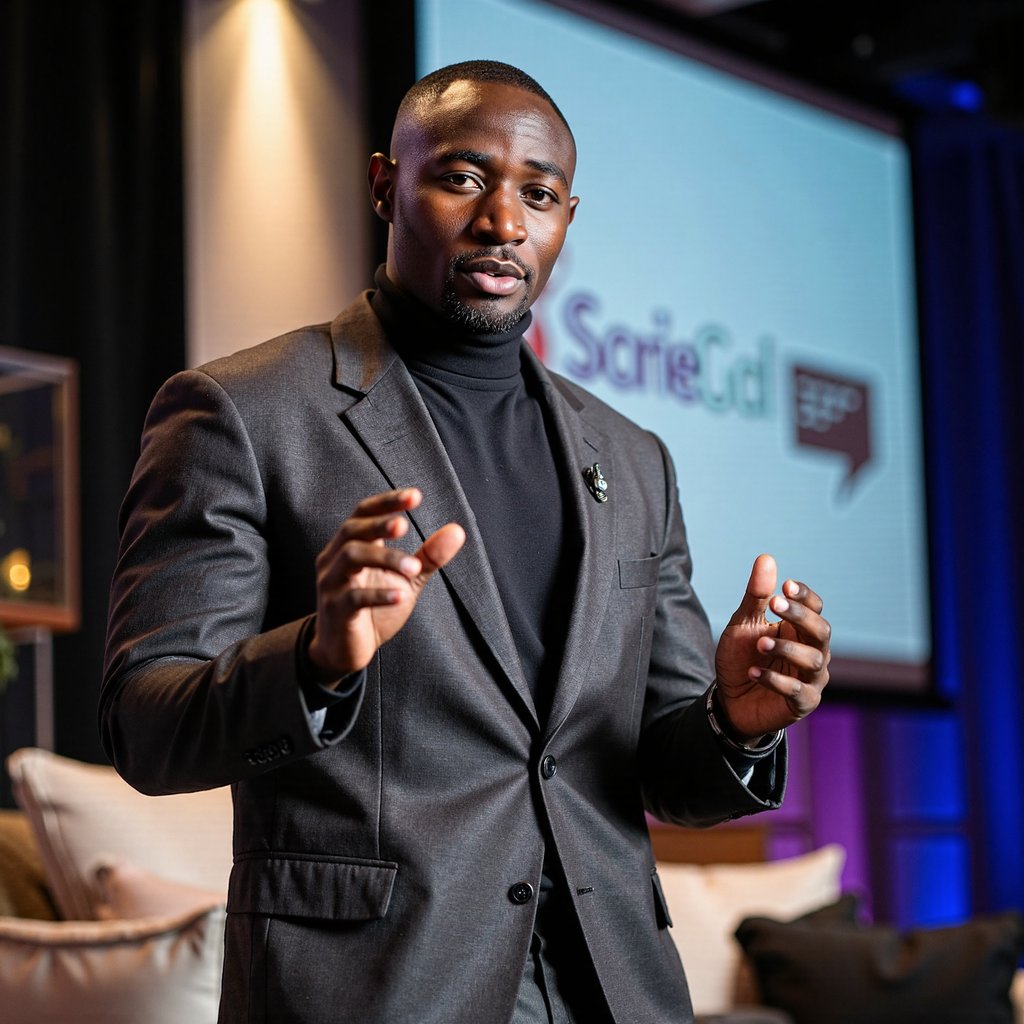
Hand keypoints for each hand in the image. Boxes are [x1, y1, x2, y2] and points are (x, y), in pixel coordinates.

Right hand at [306, 488, 464, 679]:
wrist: (345, 651)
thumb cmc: (373, 609)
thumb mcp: (406, 579)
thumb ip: (428, 556)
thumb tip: (458, 530)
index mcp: (350, 545)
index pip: (363, 513)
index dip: (387, 502)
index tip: (415, 496)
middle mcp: (334, 559)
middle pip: (352, 530)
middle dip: (379, 524)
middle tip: (405, 524)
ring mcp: (331, 585)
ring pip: (351, 558)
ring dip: (385, 558)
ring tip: (413, 567)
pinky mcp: (335, 611)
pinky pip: (353, 598)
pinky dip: (378, 594)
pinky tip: (400, 596)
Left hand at [713, 553, 829, 742]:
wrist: (729, 700)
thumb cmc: (741, 657)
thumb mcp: (743, 624)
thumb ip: (756, 596)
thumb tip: (766, 558)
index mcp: (800, 630)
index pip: (815, 608)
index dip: (805, 596)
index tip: (785, 585)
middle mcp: (813, 652)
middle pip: (822, 631)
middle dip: (801, 616)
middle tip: (775, 604)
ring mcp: (810, 679)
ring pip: (813, 660)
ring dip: (786, 649)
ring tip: (760, 643)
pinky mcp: (801, 703)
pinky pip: (798, 691)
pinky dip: (776, 680)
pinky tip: (753, 672)